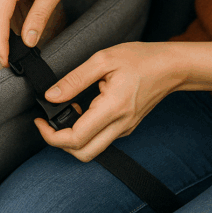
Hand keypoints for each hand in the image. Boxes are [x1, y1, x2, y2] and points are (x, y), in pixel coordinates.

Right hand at [0, 0, 89, 65]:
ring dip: (6, 35)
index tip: (6, 62)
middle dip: (0, 43)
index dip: (1, 44)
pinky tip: (26, 34)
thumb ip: (39, 16)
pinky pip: (5, 13)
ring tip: (23, 52)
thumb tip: (28, 42)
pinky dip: (12, 26)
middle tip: (17, 62)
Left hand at [36, 41, 211, 161]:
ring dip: (72, 138)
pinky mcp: (127, 126)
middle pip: (83, 153)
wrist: (172, 66)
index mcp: (113, 108)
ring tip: (64, 112)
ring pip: (92, 149)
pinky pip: (101, 138)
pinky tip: (79, 110)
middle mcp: (121, 125)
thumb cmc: (141, 58)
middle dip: (58, 143)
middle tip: (46, 122)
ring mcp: (125, 128)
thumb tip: (51, 95)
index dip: (51, 135)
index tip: (39, 120)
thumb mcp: (103, 59)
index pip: (76, 138)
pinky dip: (85, 132)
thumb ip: (74, 79)